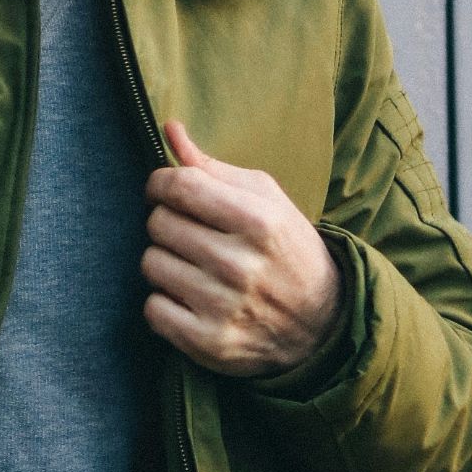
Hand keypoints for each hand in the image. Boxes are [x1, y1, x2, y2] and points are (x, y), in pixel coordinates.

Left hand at [140, 121, 343, 378]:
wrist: (321, 322)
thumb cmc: (284, 247)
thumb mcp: (264, 199)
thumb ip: (212, 167)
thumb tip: (169, 129)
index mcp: (258, 221)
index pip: (179, 185)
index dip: (161, 183)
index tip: (166, 191)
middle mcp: (240, 265)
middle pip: (159, 223)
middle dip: (168, 222)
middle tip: (190, 233)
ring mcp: (224, 307)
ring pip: (151, 264)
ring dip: (165, 262)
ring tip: (193, 266)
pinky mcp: (209, 342)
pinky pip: (152, 308)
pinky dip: (164, 302)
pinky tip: (189, 298)